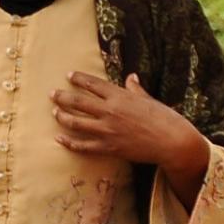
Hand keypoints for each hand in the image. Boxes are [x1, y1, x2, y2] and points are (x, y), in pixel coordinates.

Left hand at [54, 71, 197, 171]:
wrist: (171, 141)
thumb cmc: (163, 117)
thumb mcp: (148, 99)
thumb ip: (135, 89)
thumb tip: (131, 77)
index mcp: (119, 96)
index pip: (93, 84)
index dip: (79, 79)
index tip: (69, 75)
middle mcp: (109, 111)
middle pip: (78, 102)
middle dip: (62, 97)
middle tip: (52, 94)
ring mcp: (107, 130)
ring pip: (76, 123)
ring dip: (62, 117)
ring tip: (54, 113)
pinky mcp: (108, 148)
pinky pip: (83, 146)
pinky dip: (69, 142)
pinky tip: (59, 139)